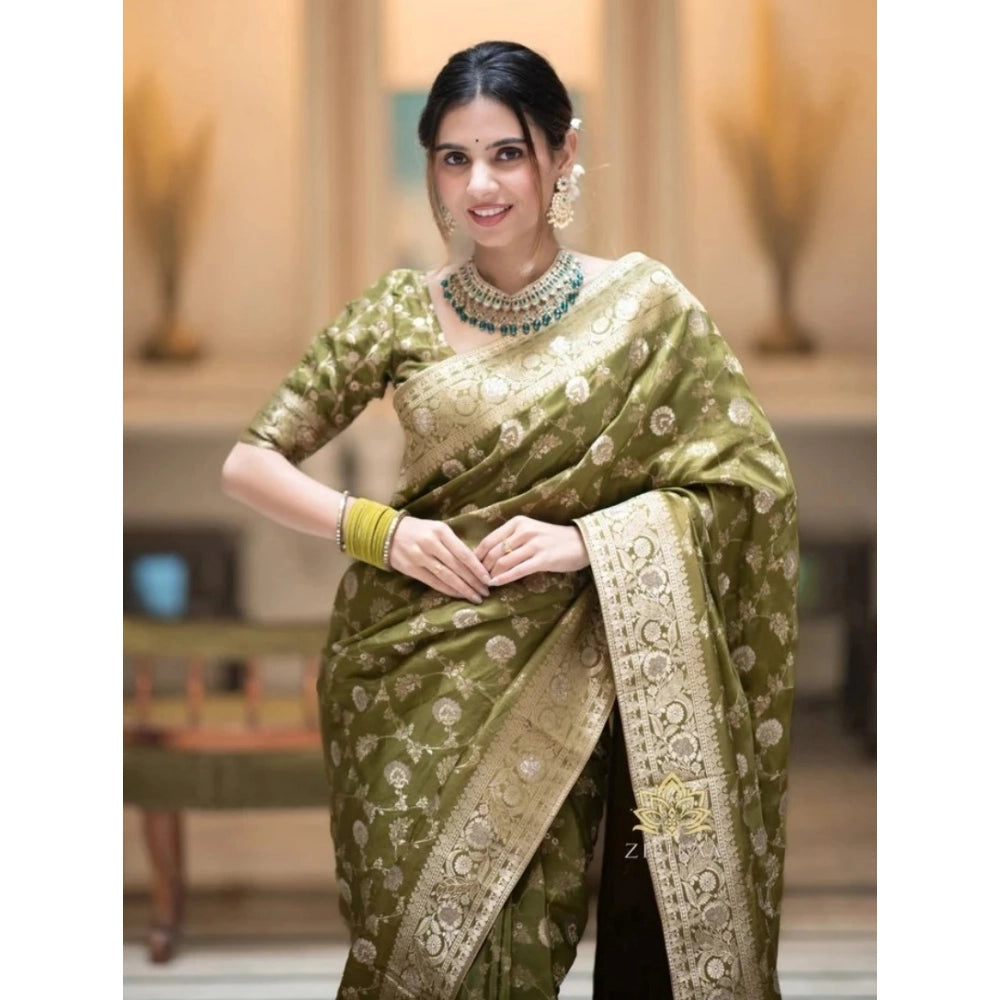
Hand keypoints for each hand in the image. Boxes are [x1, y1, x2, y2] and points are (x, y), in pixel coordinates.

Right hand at [388, 516, 491, 603]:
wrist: (387, 533)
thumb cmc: (419, 530)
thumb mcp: (437, 529)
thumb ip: (454, 544)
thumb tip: (475, 564)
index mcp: (440, 531)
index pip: (463, 553)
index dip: (477, 568)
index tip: (488, 579)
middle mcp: (431, 544)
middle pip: (457, 567)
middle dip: (473, 581)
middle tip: (486, 592)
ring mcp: (420, 557)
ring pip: (447, 577)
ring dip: (463, 589)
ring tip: (475, 597)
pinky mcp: (412, 569)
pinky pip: (434, 582)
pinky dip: (448, 590)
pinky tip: (459, 595)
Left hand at [474, 516, 589, 585]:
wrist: (581, 542)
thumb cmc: (553, 539)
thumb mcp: (530, 532)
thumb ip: (511, 540)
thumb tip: (487, 556)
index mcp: (518, 523)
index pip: (489, 540)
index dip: (477, 556)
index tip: (471, 568)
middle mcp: (524, 531)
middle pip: (493, 552)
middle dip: (482, 568)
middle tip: (478, 580)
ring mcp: (534, 544)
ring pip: (503, 561)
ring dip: (491, 575)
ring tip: (487, 584)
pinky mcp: (543, 559)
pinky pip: (518, 570)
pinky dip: (504, 578)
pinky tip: (497, 584)